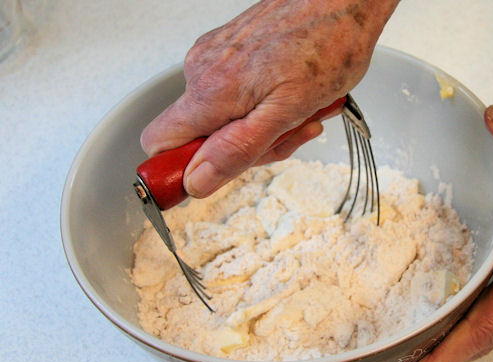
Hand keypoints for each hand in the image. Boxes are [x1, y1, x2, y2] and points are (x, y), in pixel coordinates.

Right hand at [140, 0, 398, 197]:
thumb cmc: (326, 44)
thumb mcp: (286, 112)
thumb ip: (237, 150)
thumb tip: (196, 180)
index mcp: (210, 93)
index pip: (160, 144)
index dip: (179, 170)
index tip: (211, 179)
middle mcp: (203, 73)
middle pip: (202, 138)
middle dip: (247, 149)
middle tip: (288, 135)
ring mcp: (217, 59)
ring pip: (225, 119)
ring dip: (265, 127)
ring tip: (303, 111)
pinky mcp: (232, 50)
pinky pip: (238, 95)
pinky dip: (267, 104)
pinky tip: (295, 95)